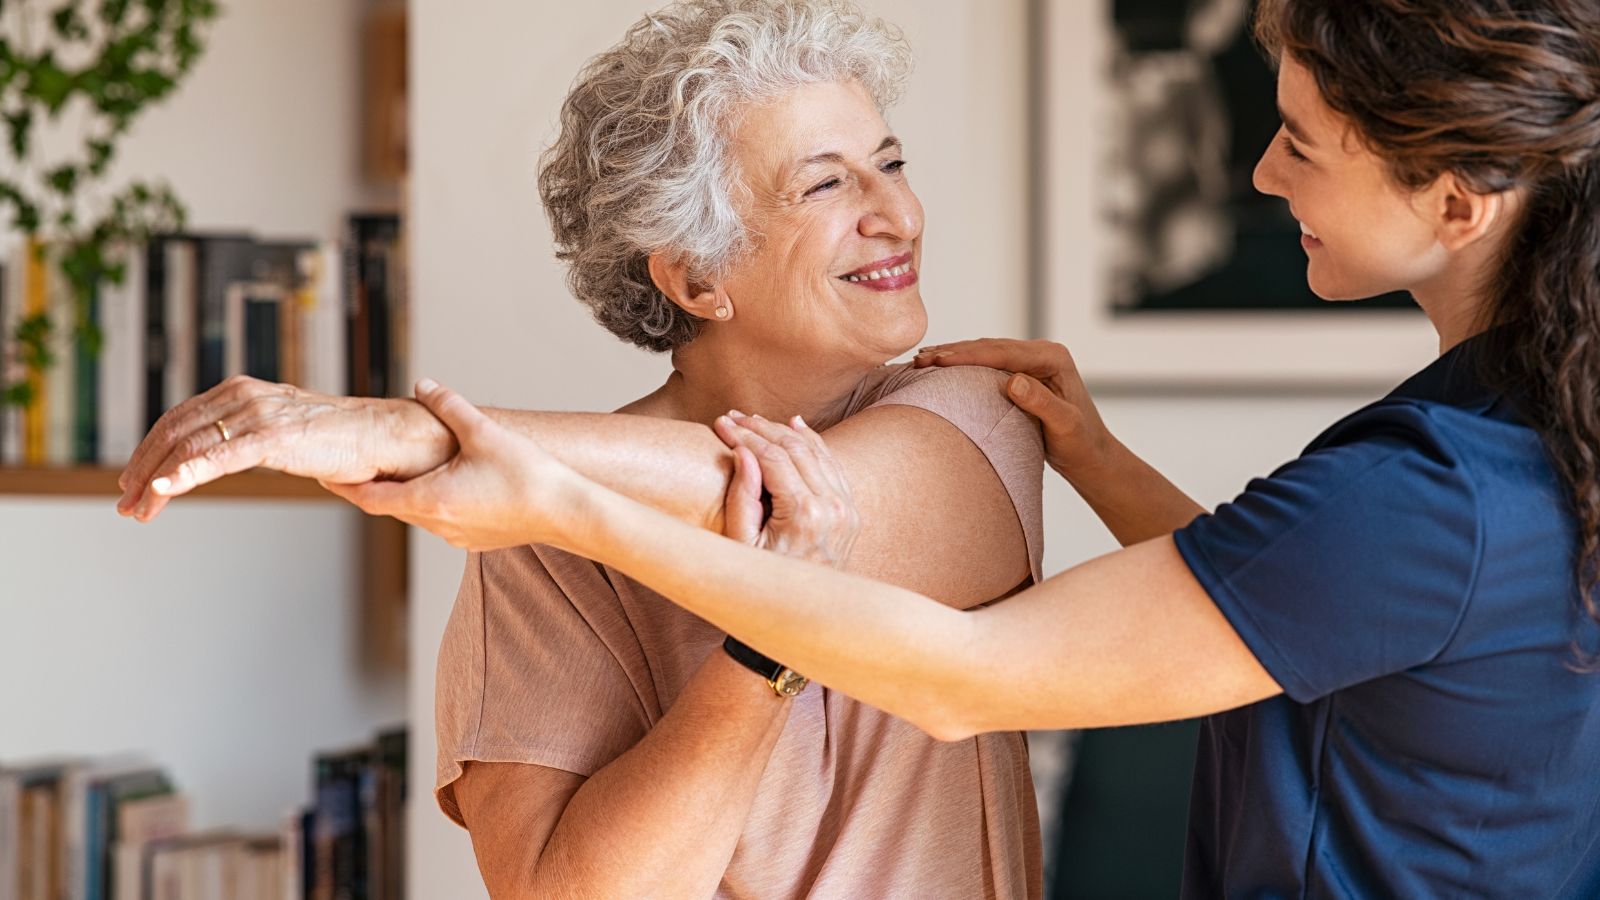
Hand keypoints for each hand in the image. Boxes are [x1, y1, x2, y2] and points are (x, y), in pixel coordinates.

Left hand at [116, 375, 453, 521]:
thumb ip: (251, 438)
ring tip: (140, 510)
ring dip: (156, 482)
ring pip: (188, 447)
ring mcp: (258, 413)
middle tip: (126, 504)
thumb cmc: (342, 441)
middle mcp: (244, 395)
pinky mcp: (273, 436)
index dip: (149, 452)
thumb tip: (224, 459)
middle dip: (143, 471)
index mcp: (242, 391)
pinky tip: (163, 490)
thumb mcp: (284, 433)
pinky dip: (184, 474)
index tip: (134, 482)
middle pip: (174, 432)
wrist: (386, 437)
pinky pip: (218, 457)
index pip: (179, 420)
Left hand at [322, 379, 579, 550]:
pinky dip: (436, 503)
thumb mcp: (483, 431)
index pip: (368, 497)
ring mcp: (457, 536)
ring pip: (419, 514)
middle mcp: (437, 524)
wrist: (566, 512)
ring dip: (409, 494)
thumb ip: (448, 405)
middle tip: (360, 467)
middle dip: (375, 487)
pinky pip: (444, 521)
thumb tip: (424, 385)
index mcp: (429, 499)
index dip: (344, 487)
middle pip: (392, 506)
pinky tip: (452, 486)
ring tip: (407, 472)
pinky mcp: (477, 540)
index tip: (325, 477)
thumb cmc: (527, 476)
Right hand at [713, 412, 859, 569]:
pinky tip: (795, 426)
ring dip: (784, 431)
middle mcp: (831, 507)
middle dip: (761, 428)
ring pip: (816, 452)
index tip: (721, 424)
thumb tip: (743, 452)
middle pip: (795, 448)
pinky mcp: (850, 511)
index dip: (744, 436)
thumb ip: (742, 497)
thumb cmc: (763, 582)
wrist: (802, 615)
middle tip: (733, 417)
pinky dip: (813, 443)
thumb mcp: (741, 545)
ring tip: (754, 420)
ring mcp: (846, 509)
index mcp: (804, 515)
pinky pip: (832, 465)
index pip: (772, 458)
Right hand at [914, 338, 1115, 480]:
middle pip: (990, 347)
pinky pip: (988, 364)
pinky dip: (963, 365)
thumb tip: (1012, 381)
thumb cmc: (1081, 444)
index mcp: (1053, 358)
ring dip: (954, 355)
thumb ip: (1042, 403)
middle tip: (920, 358)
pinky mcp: (1022, 373)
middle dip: (953, 352)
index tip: (938, 360)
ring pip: (986, 352)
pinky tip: (941, 368)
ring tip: (922, 359)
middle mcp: (1042, 353)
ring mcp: (1031, 362)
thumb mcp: (1065, 426)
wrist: (1091, 455)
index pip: (1003, 352)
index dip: (968, 355)